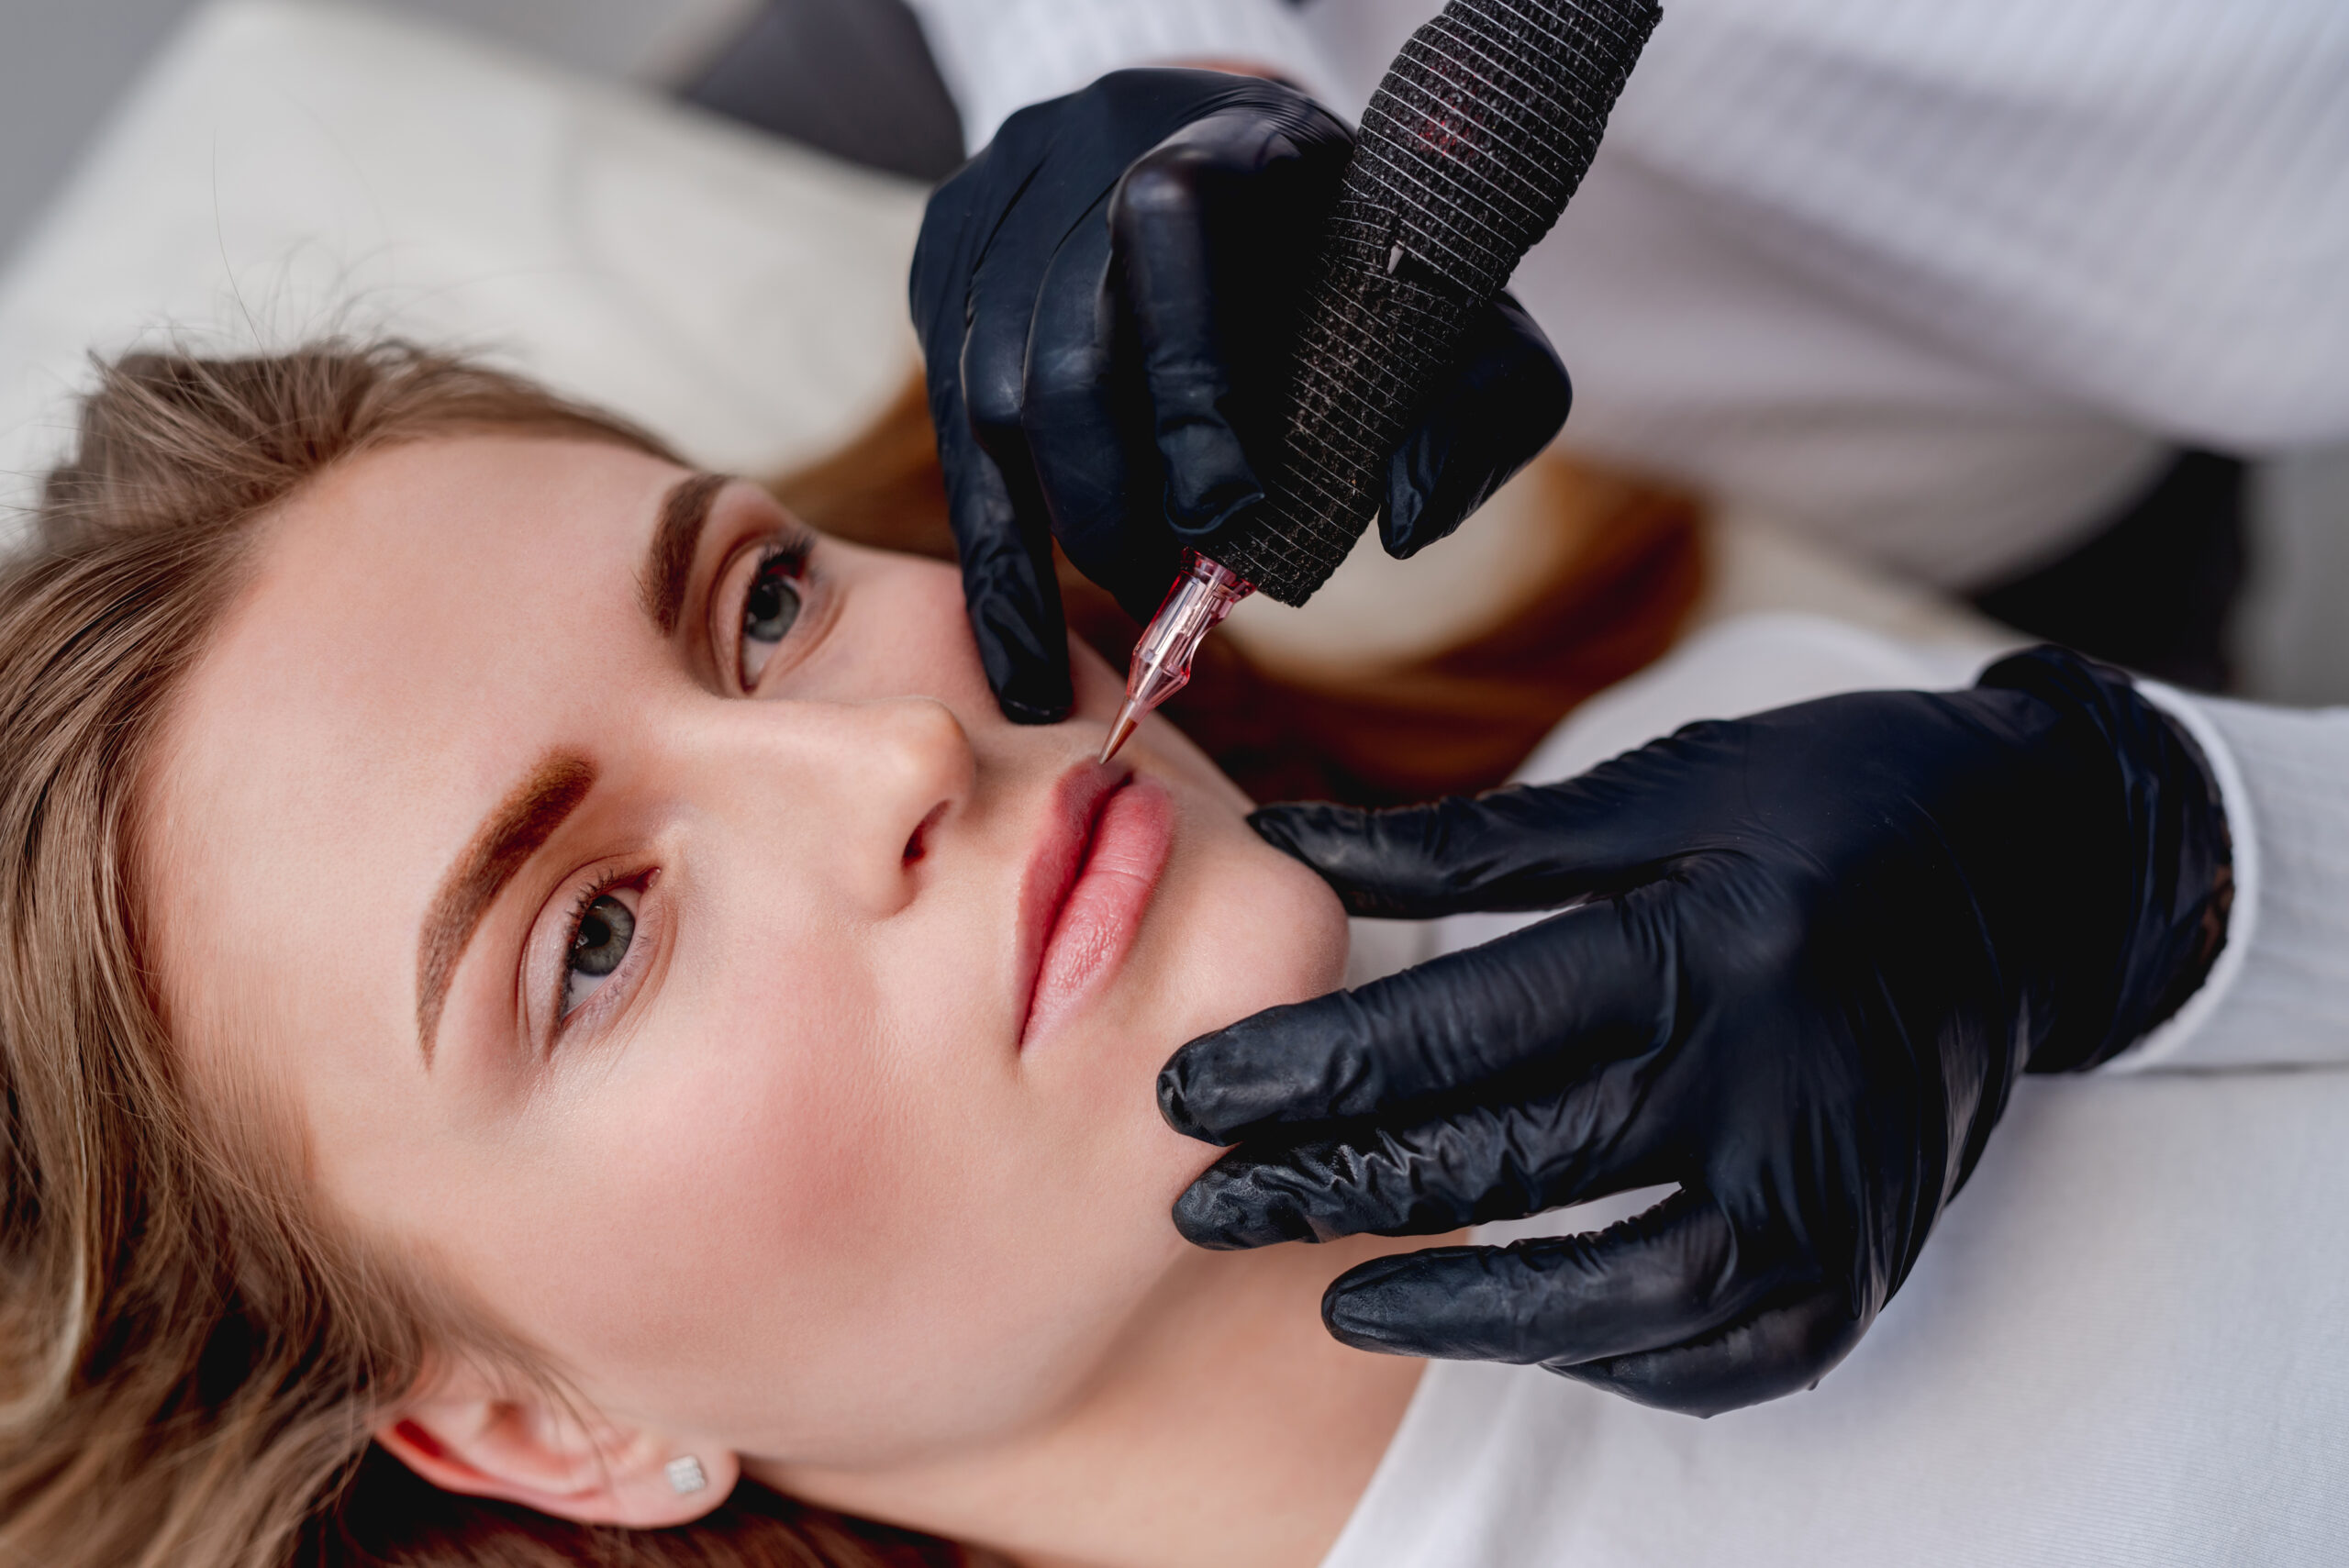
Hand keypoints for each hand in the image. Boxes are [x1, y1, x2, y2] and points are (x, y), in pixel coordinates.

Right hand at [910, 69, 1571, 721]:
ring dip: (1054, 538)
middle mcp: (1079, 156)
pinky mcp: (945, 270)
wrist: (1231, 150)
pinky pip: (951, 431)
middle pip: (1061, 350)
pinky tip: (1024, 654)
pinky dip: (992, 559)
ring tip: (1121, 621)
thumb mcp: (1449, 291)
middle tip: (1170, 597)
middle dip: (1115, 505)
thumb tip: (1408, 523)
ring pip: (985, 400)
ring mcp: (993, 211)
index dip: (1186, 380)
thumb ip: (1480, 394)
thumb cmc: (1348, 246)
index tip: (1228, 513)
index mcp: (1217, 134)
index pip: (1166, 230)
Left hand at [1158, 648, 2232, 1414]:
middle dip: (1335, 1190)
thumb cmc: (1833, 802)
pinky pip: (1724, 1352)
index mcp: (1709, 934)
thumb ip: (1474, 844)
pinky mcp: (1869, 1257)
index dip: (1308, 1069)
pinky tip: (1516, 1335)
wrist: (2047, 871)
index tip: (1193, 1094)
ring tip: (1335, 1301)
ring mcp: (1832, 1186)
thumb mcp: (1663, 785)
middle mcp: (1776, 1075)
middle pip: (1512, 1160)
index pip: (1466, 1028)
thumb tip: (1289, 846)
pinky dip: (1609, 1355)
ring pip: (1616, 1293)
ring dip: (1459, 1311)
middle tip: (1208, 1205)